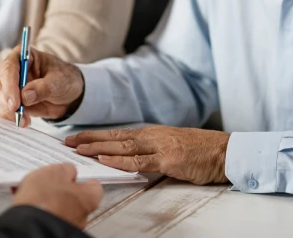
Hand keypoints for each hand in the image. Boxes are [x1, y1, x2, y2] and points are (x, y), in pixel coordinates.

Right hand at [0, 46, 83, 126]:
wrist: (67, 95)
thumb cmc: (64, 80)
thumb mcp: (59, 81)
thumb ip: (43, 87)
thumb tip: (25, 96)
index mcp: (22, 56)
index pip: (9, 68)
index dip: (9, 86)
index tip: (15, 104)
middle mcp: (11, 69)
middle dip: (6, 103)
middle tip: (20, 116)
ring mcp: (7, 85)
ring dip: (6, 112)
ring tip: (24, 120)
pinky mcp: (7, 100)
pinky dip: (7, 117)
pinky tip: (22, 120)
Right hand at [13, 164, 102, 228]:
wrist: (28, 223)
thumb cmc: (45, 198)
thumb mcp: (56, 171)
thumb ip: (67, 169)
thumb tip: (69, 171)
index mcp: (88, 199)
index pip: (95, 187)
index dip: (84, 179)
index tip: (77, 174)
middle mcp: (82, 215)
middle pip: (77, 198)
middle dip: (65, 189)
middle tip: (53, 180)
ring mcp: (68, 224)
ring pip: (62, 207)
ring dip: (51, 199)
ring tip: (35, 190)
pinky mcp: (52, 228)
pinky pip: (49, 214)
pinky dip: (42, 207)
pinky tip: (29, 200)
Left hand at [65, 126, 229, 184]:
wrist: (226, 151)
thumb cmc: (201, 151)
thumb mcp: (172, 146)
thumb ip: (152, 149)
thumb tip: (131, 155)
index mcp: (152, 133)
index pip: (117, 133)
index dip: (95, 135)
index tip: (76, 137)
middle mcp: (152, 136)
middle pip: (114, 136)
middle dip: (89, 138)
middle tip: (66, 141)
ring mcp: (160, 146)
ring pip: (122, 146)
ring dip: (98, 147)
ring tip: (78, 148)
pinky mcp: (169, 159)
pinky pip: (139, 161)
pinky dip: (119, 160)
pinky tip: (104, 160)